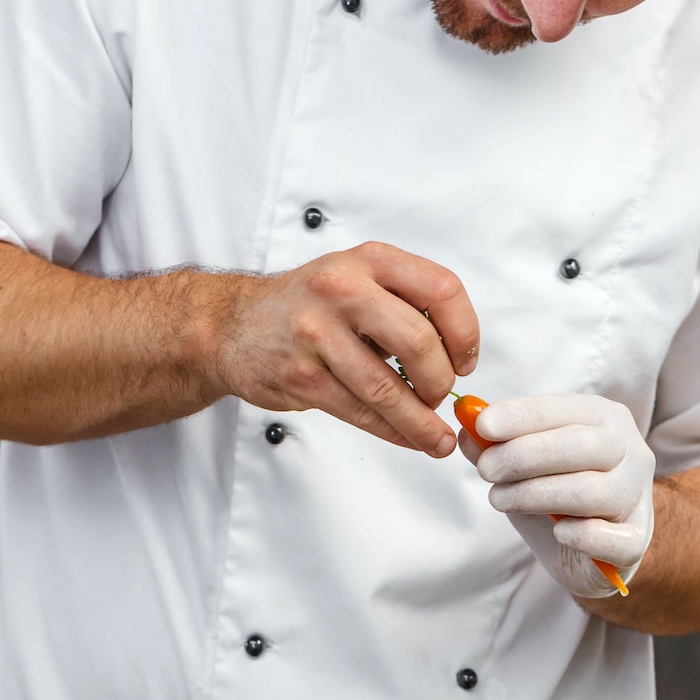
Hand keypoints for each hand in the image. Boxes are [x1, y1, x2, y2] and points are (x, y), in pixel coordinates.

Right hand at [214, 242, 477, 455]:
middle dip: (440, 380)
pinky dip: (393, 432)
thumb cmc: (307, 305)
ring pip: (387, 388)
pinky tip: (408, 437)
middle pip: (418, 341)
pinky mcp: (301, 376)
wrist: (233, 326)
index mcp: (370, 261)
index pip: (442, 290)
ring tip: (438, 438)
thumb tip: (458, 355)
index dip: (465, 333)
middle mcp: (343, 289)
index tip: (466, 361)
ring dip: (421, 421)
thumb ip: (406, 304)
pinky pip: (360, 412)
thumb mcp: (358, 279)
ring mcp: (317, 333)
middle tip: (440, 395)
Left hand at [459, 393, 655, 596]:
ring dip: (537, 495)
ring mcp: (637, 497)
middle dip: (524, 456)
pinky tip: (559, 531)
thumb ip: (497, 445)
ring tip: (501, 500)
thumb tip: (467, 429)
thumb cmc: (558, 494)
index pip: (565, 409)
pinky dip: (585, 535)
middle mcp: (630, 452)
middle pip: (581, 447)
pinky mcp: (636, 541)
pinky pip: (616, 539)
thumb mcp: (525, 465)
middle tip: (486, 470)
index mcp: (604, 419)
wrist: (595, 545)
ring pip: (593, 491)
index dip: (522, 416)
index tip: (483, 426)